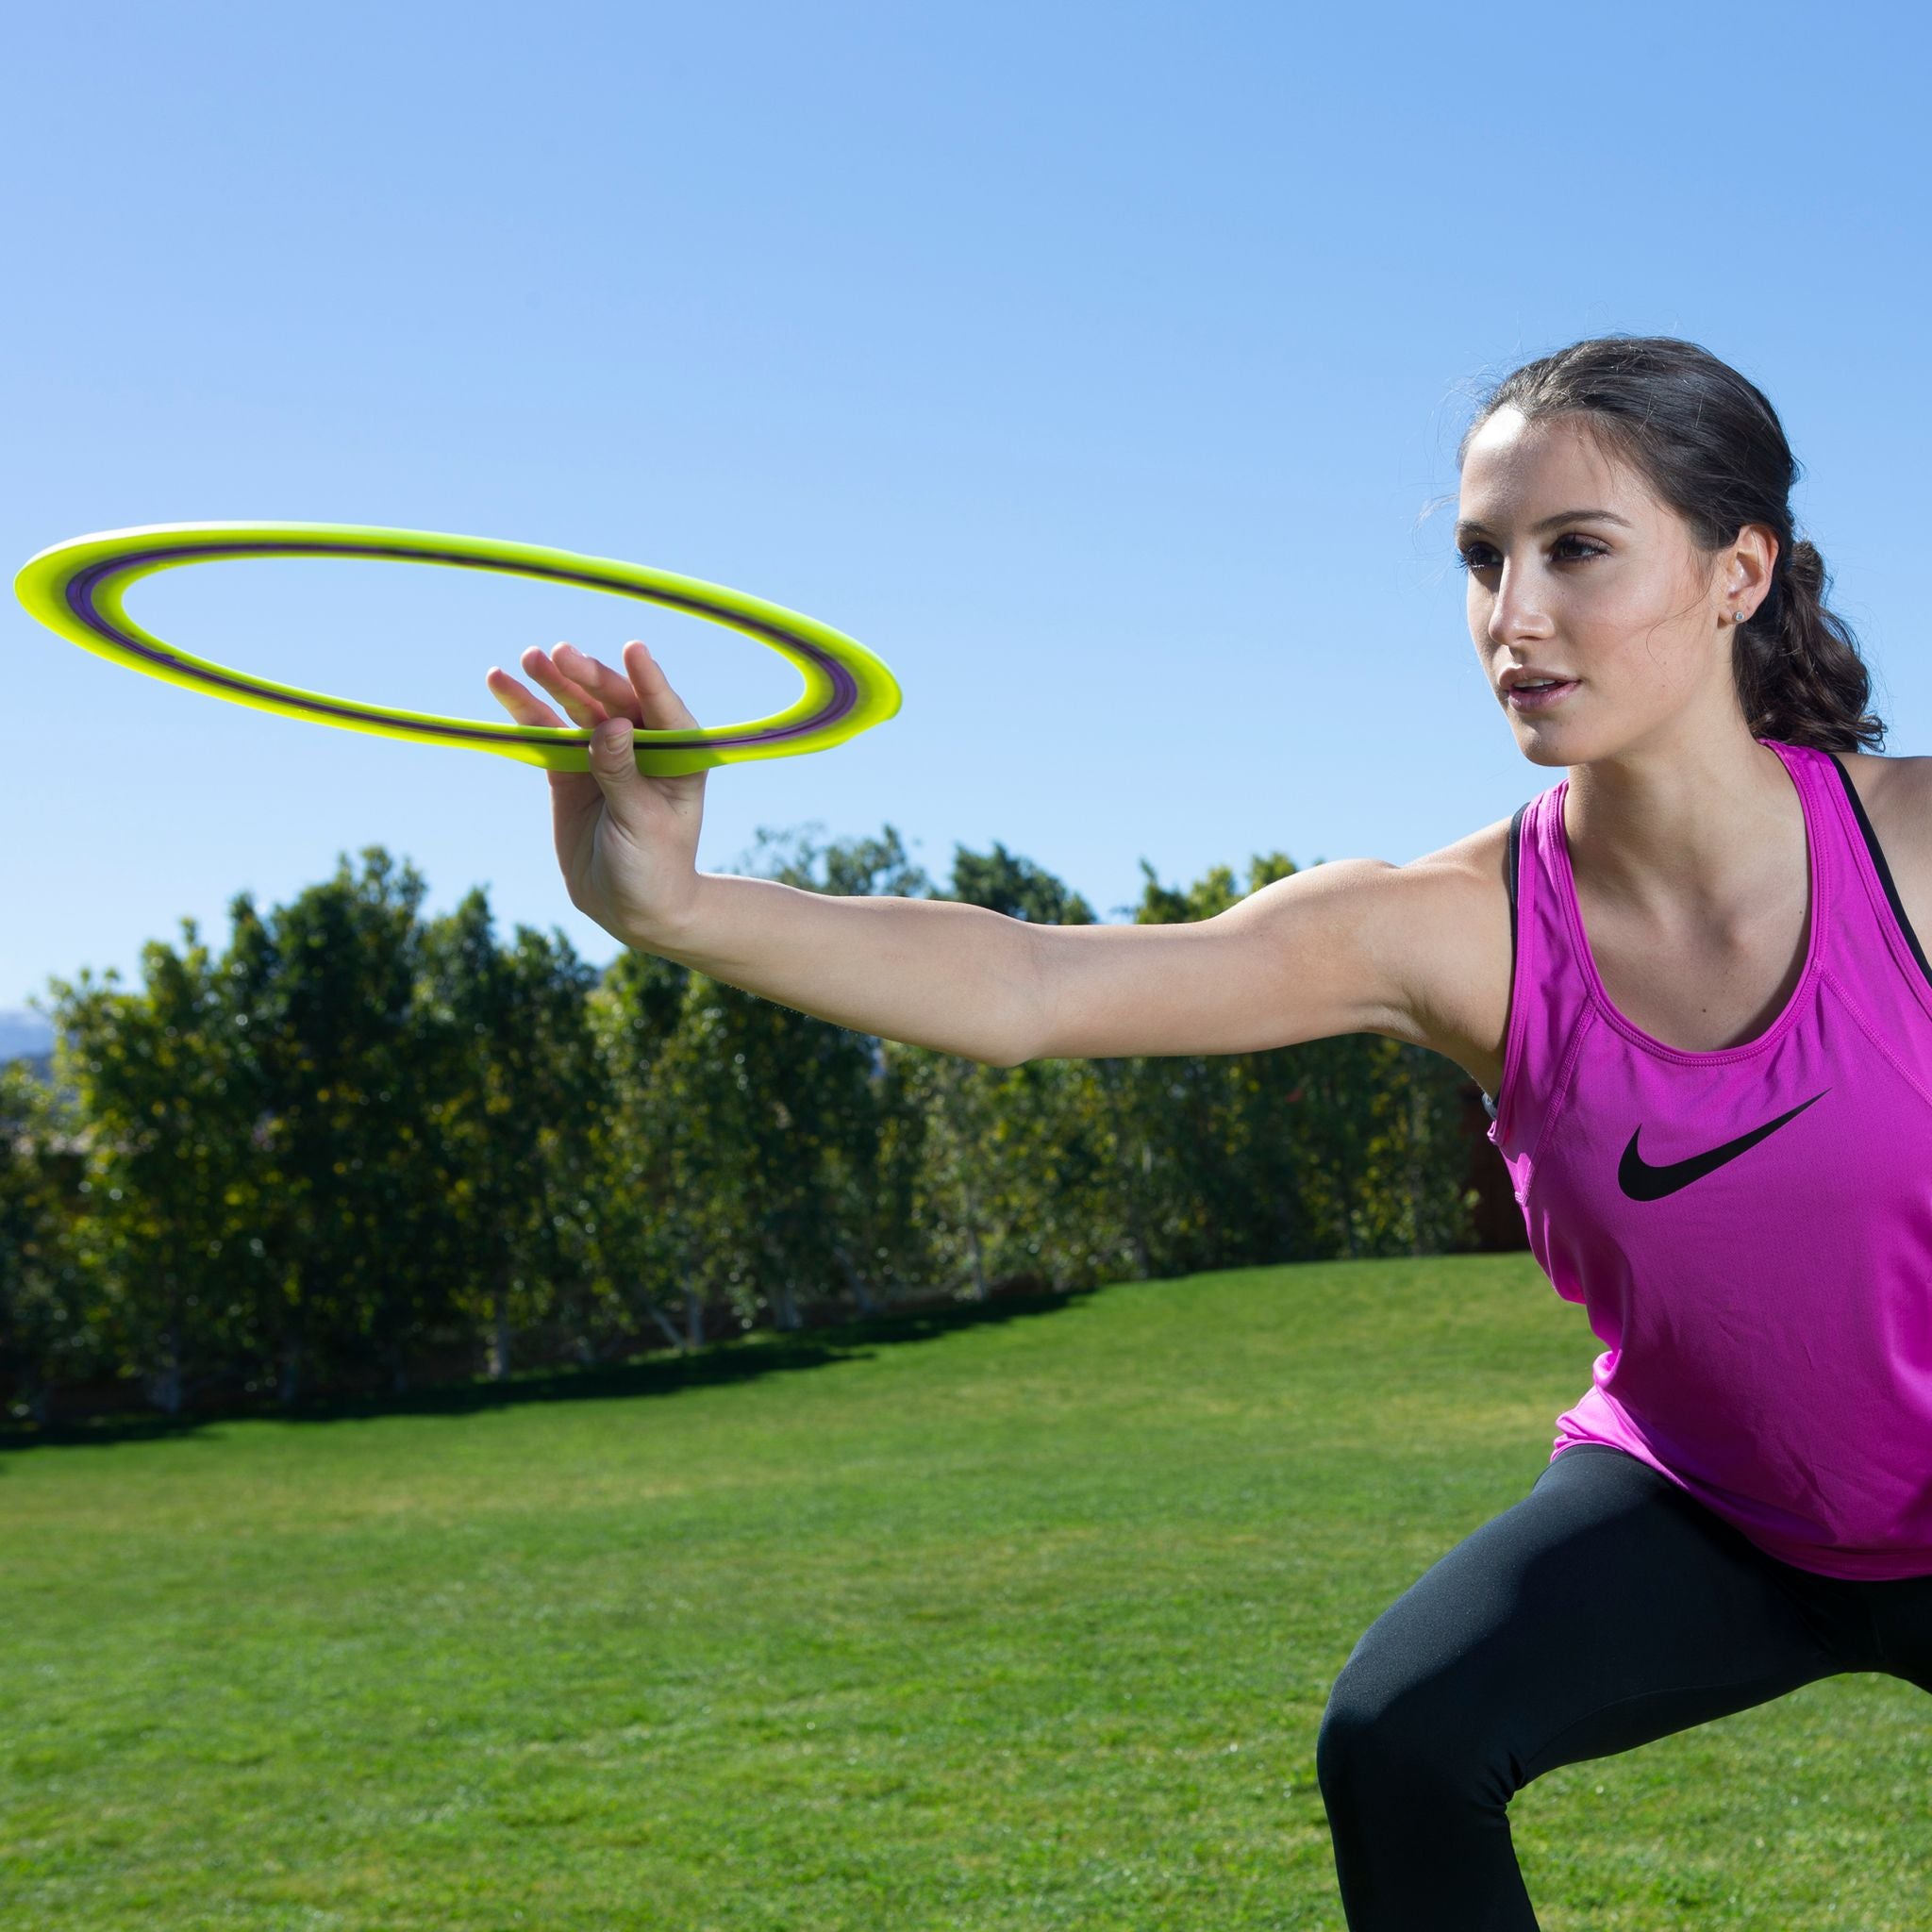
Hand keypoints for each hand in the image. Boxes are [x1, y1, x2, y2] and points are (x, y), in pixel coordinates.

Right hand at [484, 639, 708, 945]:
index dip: (648, 681)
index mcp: (679, 756)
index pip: (664, 711)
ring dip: (553, 684)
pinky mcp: (570, 769)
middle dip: (587, 678)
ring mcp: (603, 754)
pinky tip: (502, 684)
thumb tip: (609, 726)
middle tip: (560, 654)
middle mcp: (644, 746)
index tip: (633, 650)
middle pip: (614, 702)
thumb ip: (622, 774)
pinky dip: (525, 712)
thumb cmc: (654, 866)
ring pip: (577, 711)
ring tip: (529, 658)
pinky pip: (546, 735)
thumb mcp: (642, 822)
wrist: (629, 906)